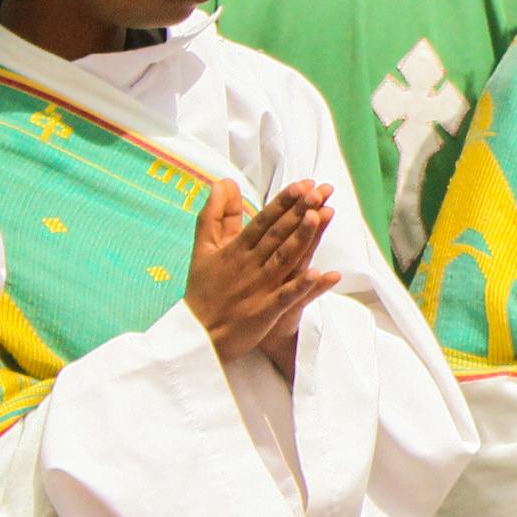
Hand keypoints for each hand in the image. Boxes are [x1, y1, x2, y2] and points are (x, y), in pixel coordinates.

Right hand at [186, 178, 339, 370]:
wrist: (195, 334)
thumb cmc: (203, 290)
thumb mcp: (204, 249)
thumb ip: (215, 216)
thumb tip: (222, 182)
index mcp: (236, 249)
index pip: (263, 221)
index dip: (283, 202)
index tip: (303, 184)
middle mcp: (248, 265)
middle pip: (276, 234)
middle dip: (297, 211)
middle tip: (319, 191)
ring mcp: (258, 287)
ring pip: (283, 259)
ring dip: (300, 238)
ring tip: (319, 216)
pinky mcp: (264, 310)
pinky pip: (286, 296)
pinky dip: (301, 285)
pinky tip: (320, 273)